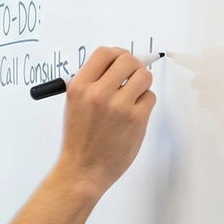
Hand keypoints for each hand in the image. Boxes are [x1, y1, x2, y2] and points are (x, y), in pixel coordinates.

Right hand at [58, 45, 155, 198]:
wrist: (83, 170)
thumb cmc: (79, 139)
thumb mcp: (74, 105)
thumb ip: (92, 84)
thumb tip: (116, 65)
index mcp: (79, 87)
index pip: (104, 53)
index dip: (116, 54)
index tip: (120, 62)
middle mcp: (98, 93)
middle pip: (127, 60)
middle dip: (133, 67)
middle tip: (131, 77)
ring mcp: (118, 106)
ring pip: (144, 76)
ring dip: (142, 84)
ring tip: (133, 96)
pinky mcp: (136, 118)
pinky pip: (150, 97)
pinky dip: (145, 102)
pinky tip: (134, 114)